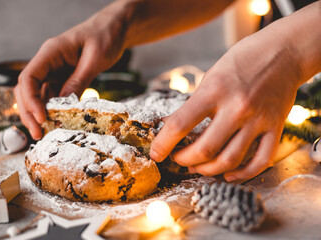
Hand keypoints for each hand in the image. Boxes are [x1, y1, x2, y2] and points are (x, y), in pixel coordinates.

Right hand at [14, 3, 127, 139]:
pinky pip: (54, 95)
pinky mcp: (63, 78)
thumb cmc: (105, 36)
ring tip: (46, 133)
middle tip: (38, 133)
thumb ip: (79, 80)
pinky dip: (54, 109)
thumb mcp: (95, 59)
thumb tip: (64, 103)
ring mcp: (54, 71)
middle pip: (27, 89)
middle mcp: (48, 62)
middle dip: (29, 112)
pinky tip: (59, 122)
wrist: (114, 29)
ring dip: (40, 114)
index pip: (28, 77)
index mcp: (51, 52)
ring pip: (39, 95)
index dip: (30, 100)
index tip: (42, 118)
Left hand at [150, 27, 303, 181]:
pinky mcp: (276, 127)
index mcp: (215, 91)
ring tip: (197, 167)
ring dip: (208, 170)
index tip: (156, 153)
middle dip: (184, 160)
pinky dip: (243, 174)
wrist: (284, 51)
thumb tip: (171, 126)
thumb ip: (195, 103)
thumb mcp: (211, 76)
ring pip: (230, 160)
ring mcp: (258, 120)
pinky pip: (260, 160)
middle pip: (205, 149)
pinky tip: (229, 175)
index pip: (180, 124)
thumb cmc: (242, 60)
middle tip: (178, 159)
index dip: (163, 144)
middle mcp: (237, 107)